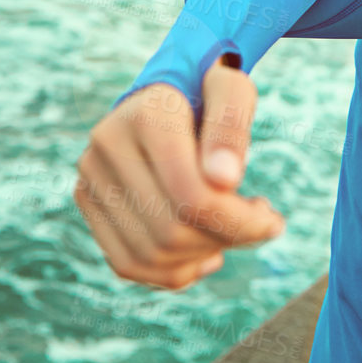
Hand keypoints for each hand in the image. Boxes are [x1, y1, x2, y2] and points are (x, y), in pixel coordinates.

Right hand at [74, 55, 285, 290]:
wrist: (168, 91)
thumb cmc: (209, 92)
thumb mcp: (233, 91)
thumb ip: (233, 126)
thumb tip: (224, 180)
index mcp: (144, 115)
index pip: (192, 196)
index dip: (241, 222)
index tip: (273, 219)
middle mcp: (106, 146)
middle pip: (172, 231)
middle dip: (227, 239)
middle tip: (259, 223)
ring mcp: (90, 176)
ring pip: (151, 254)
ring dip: (205, 255)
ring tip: (232, 230)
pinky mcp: (88, 201)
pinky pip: (128, 264)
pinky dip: (175, 271)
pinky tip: (206, 251)